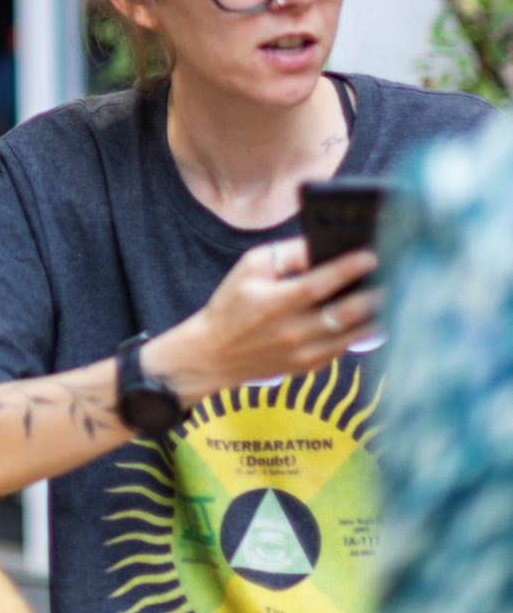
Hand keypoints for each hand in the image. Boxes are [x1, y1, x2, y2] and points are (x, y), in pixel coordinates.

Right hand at [147, 238, 380, 402]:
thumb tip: (322, 245)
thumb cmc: (232, 303)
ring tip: (398, 297)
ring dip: (378, 316)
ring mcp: (303, 354)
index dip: (347, 268)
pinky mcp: (310, 367)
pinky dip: (363, 332)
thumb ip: (287, 255)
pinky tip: (378, 316)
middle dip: (376, 295)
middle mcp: (292, 332)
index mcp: (274, 303)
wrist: (213, 354)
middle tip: (399, 278)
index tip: (372, 254)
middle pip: (345, 314)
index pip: (319, 284)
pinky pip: (345, 348)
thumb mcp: (250, 268)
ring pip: (353, 335)